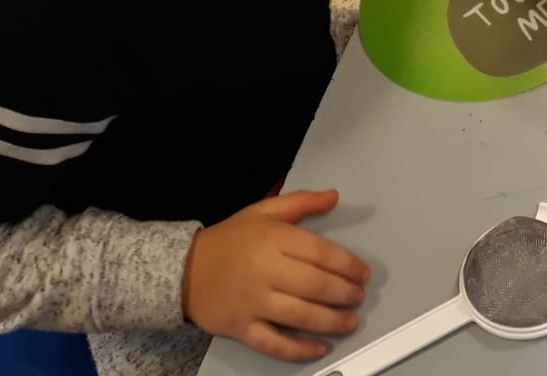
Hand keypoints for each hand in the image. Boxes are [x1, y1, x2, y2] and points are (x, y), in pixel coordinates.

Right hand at [182, 190, 369, 362]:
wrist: (182, 270)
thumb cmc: (228, 240)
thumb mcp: (263, 212)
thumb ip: (301, 202)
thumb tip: (334, 197)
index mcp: (272, 238)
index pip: (320, 252)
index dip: (348, 265)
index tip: (363, 274)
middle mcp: (264, 270)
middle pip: (314, 285)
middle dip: (344, 294)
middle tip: (359, 298)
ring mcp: (252, 302)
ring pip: (299, 316)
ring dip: (331, 321)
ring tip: (350, 322)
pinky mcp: (240, 328)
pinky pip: (274, 343)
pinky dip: (299, 349)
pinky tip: (320, 347)